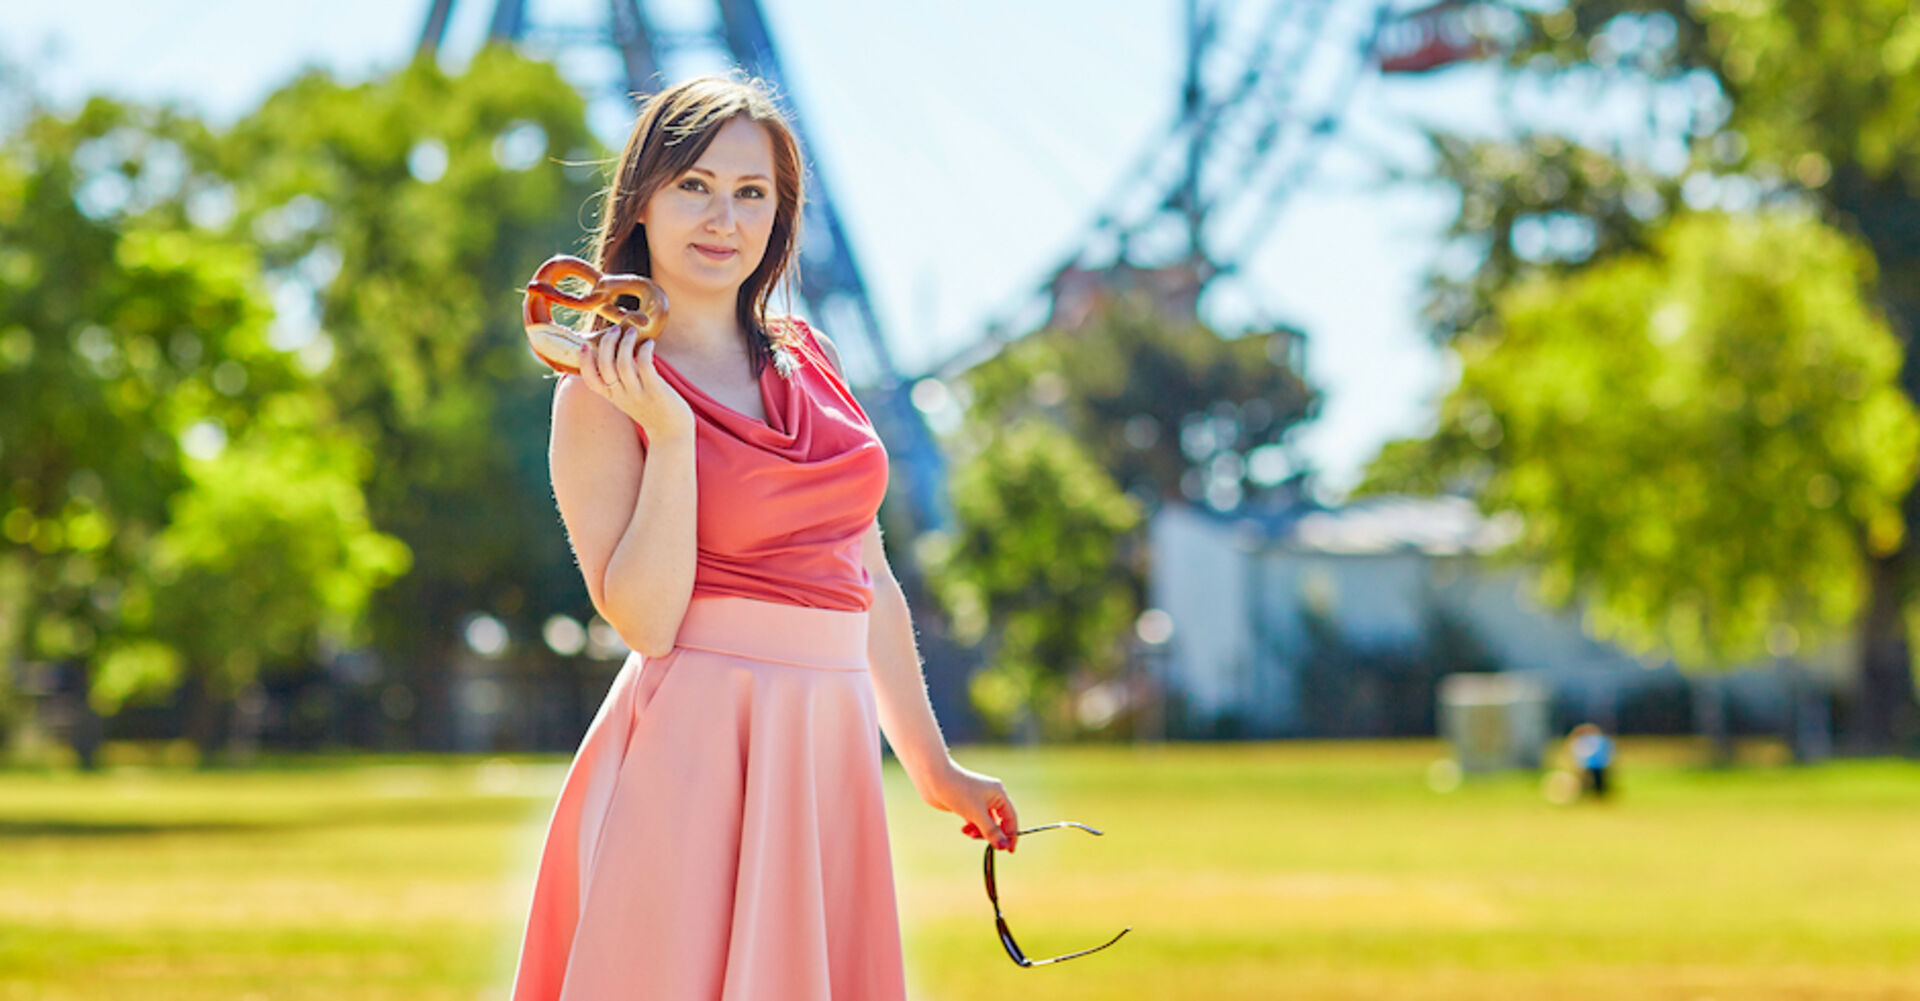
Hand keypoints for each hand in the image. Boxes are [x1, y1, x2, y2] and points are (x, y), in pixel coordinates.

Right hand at [579, 324, 693, 440]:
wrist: (672, 433)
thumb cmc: (653, 410)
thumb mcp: (631, 397)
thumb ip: (623, 379)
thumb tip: (620, 352)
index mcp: (613, 397)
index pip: (590, 380)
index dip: (584, 362)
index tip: (584, 345)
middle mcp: (622, 396)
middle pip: (605, 365)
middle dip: (607, 343)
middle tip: (616, 329)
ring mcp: (638, 394)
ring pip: (623, 363)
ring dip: (626, 342)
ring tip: (632, 331)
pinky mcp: (655, 390)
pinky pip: (644, 365)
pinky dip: (644, 350)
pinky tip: (649, 343)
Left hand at [921, 758, 1020, 851]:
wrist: (934, 779)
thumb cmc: (958, 791)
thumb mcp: (977, 814)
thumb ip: (991, 832)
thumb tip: (1004, 847)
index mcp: (999, 794)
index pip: (1011, 818)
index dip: (1012, 835)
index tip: (1009, 851)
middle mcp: (991, 796)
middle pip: (999, 822)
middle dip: (991, 833)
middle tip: (985, 843)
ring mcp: (978, 801)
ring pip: (986, 823)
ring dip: (979, 832)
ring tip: (969, 834)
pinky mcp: (967, 805)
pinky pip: (975, 821)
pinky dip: (971, 828)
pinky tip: (964, 830)